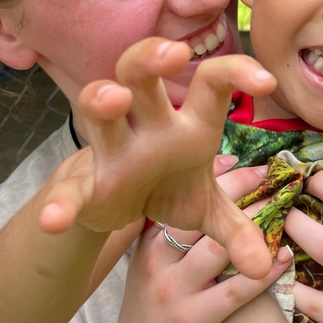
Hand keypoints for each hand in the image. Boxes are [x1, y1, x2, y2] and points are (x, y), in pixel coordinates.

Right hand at [38, 38, 276, 278]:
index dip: (235, 72)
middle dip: (152, 57)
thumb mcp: (206, 209)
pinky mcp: (84, 181)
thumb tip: (264, 268)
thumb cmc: (169, 186)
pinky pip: (70, 186)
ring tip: (116, 99)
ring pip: (99, 106)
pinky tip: (56, 220)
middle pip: (141, 72)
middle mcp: (147, 123)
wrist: (119, 205)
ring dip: (103, 99)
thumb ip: (235, 230)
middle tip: (174, 54)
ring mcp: (111, 147)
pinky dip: (61, 202)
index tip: (266, 82)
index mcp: (187, 123)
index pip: (210, 82)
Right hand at [108, 164, 291, 322]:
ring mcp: (173, 290)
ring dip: (258, 225)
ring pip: (221, 247)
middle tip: (282, 178)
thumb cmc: (154, 310)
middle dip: (246, 191)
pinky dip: (264, 271)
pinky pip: (235, 290)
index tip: (259, 164)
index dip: (224, 177)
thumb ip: (181, 227)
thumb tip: (222, 174)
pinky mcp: (192, 320)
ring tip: (288, 208)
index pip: (186, 198)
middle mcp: (157, 259)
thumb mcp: (155, 264)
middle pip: (204, 215)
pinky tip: (285, 256)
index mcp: (149, 241)